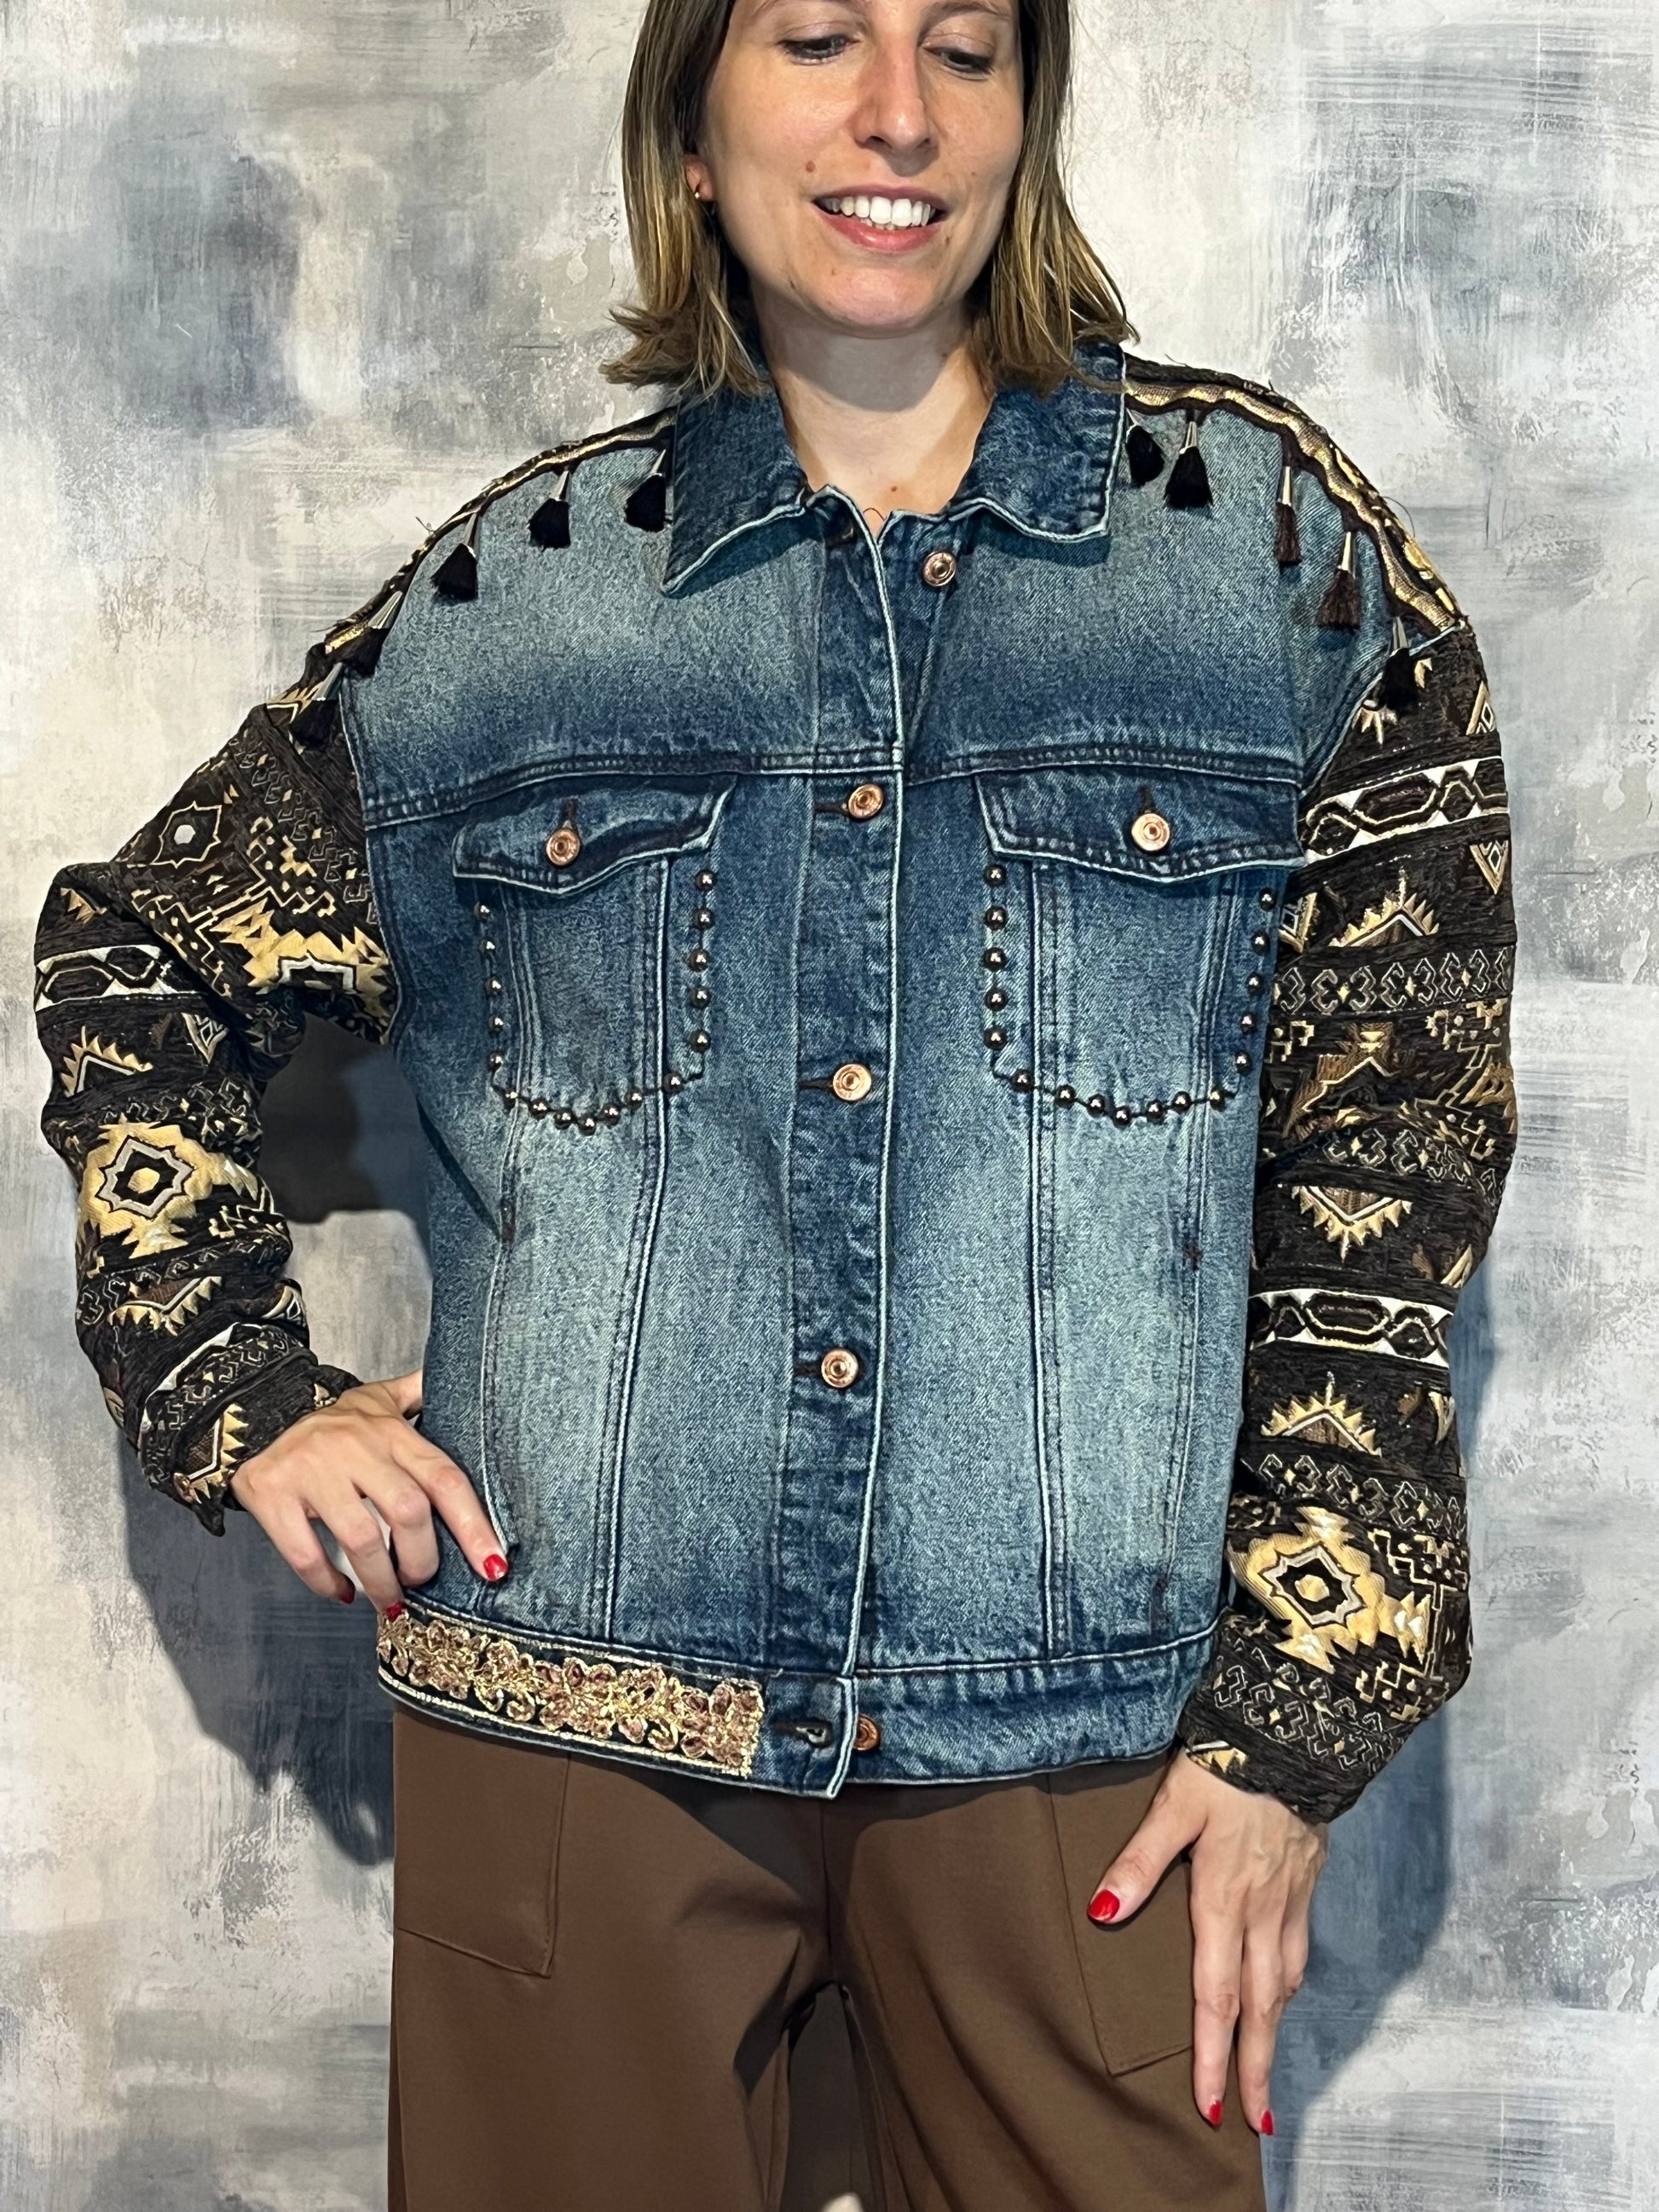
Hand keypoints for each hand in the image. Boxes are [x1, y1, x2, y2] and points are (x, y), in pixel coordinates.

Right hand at [228, 1370, 507, 1612]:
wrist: (253, 1413)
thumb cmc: (332, 1422)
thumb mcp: (379, 1399)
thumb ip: (422, 1395)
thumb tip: (464, 1380)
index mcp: (390, 1431)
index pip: (444, 1478)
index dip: (473, 1525)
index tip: (493, 1565)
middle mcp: (355, 1447)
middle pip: (408, 1511)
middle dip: (422, 1560)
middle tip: (420, 1581)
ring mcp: (312, 1470)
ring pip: (361, 1538)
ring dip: (380, 1581)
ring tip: (390, 1601)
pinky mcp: (273, 1493)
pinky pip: (305, 1552)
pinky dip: (326, 1582)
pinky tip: (341, 1594)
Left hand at [1088, 1749, 1327, 2134]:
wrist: (1297, 1726)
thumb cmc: (1226, 1763)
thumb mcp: (1172, 1805)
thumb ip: (1138, 1861)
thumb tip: (1101, 1910)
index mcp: (1224, 1898)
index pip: (1216, 1996)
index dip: (1214, 2055)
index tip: (1210, 2106)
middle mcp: (1263, 1910)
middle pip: (1260, 2007)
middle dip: (1255, 2068)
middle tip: (1253, 2121)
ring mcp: (1291, 1896)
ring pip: (1284, 1980)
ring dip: (1275, 2031)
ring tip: (1266, 2071)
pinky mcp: (1309, 1875)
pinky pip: (1300, 1946)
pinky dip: (1290, 1982)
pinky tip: (1283, 1990)